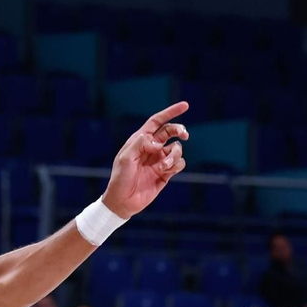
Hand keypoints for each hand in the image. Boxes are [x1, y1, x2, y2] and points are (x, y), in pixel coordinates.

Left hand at [101, 102, 188, 218]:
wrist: (124, 200)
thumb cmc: (120, 177)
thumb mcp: (125, 158)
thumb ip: (140, 144)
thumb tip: (158, 142)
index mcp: (140, 140)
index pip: (157, 121)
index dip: (170, 112)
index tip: (185, 105)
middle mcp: (152, 148)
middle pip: (171, 132)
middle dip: (180, 130)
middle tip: (184, 135)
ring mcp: (160, 159)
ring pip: (177, 149)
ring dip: (174, 155)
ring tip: (162, 166)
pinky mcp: (167, 172)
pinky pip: (180, 163)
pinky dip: (176, 165)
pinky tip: (165, 171)